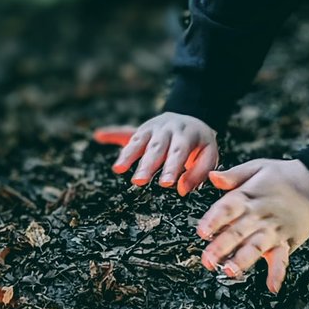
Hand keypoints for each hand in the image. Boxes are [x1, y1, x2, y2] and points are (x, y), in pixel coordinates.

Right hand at [93, 114, 217, 194]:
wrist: (192, 119)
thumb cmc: (200, 146)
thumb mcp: (209, 155)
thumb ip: (198, 173)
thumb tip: (182, 190)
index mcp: (187, 134)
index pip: (179, 152)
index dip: (172, 167)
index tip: (166, 183)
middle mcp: (168, 128)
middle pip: (157, 147)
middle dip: (147, 165)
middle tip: (139, 181)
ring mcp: (153, 127)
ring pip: (140, 140)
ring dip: (128, 154)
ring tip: (118, 169)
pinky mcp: (141, 129)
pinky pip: (126, 131)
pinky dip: (112, 132)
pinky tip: (99, 135)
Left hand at [197, 158, 308, 292]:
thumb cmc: (284, 176)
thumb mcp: (258, 167)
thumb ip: (234, 175)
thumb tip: (212, 177)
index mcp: (249, 196)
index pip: (228, 208)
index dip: (214, 220)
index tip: (202, 231)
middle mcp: (260, 215)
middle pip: (238, 232)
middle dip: (221, 247)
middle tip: (207, 260)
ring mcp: (274, 230)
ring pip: (256, 247)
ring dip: (243, 260)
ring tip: (230, 271)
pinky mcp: (287, 241)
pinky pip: (283, 259)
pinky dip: (278, 273)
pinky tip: (272, 286)